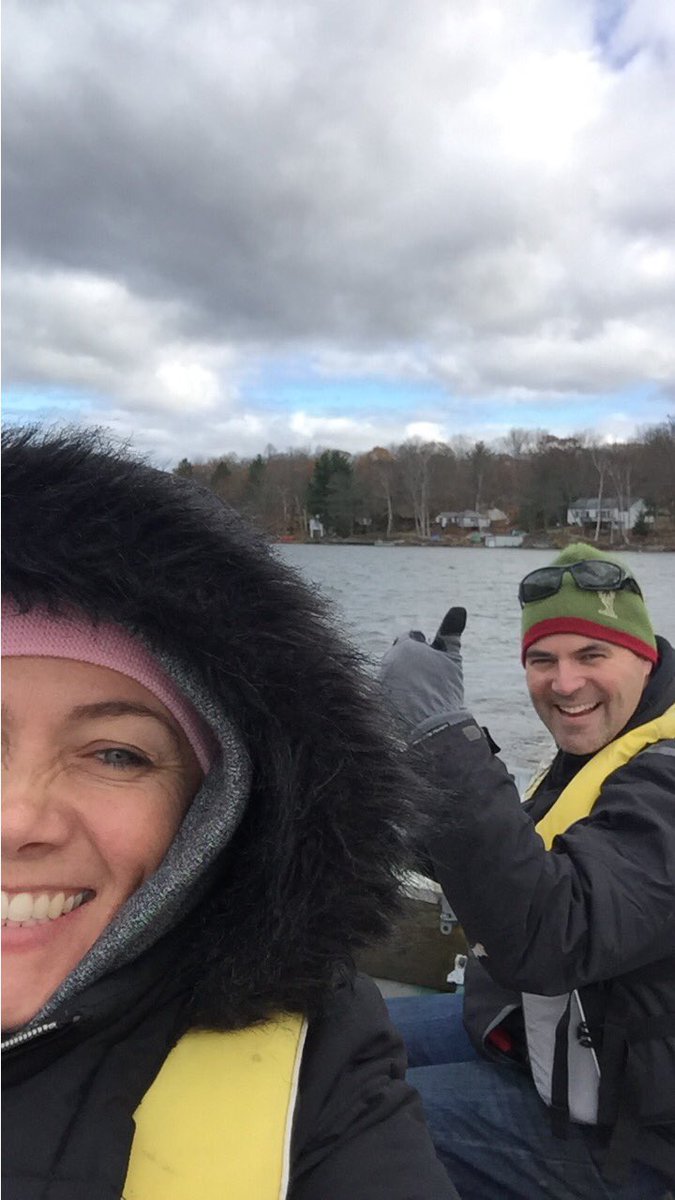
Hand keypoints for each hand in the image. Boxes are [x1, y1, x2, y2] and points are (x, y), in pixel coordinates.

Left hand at [379, 607, 467, 740]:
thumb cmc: (445, 687)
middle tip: (429, 676)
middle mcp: (388, 660)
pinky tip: (411, 702)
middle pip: (400, 653)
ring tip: (421, 691)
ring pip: (393, 671)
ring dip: (404, 676)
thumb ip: (451, 631)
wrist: (434, 724)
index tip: (434, 658)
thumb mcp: (451, 657)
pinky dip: (398, 692)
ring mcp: (382, 680)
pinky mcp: (379, 698)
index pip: (410, 636)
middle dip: (412, 660)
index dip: (425, 645)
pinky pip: (388, 688)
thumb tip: (459, 608)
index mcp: (404, 646)